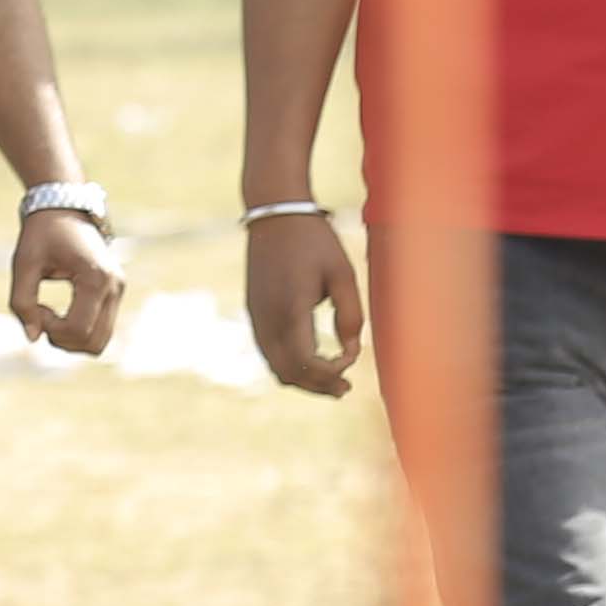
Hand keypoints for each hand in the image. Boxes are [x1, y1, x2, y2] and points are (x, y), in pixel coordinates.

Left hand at [11, 203, 127, 355]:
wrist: (63, 208)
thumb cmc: (41, 234)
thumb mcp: (23, 265)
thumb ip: (22, 303)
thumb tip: (32, 339)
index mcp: (96, 277)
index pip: (78, 330)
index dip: (51, 330)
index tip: (35, 309)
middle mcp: (114, 286)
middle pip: (94, 343)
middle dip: (62, 340)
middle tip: (40, 316)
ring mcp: (118, 290)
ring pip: (100, 341)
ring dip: (70, 340)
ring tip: (48, 315)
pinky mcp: (114, 293)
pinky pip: (100, 330)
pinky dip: (78, 332)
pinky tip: (59, 314)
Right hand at [247, 210, 366, 395]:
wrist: (274, 215)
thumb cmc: (315, 241)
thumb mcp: (343, 274)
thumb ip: (351, 315)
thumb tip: (352, 351)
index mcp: (290, 309)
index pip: (306, 362)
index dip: (330, 373)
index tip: (351, 364)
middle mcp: (267, 319)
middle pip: (289, 373)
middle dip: (317, 386)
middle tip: (344, 390)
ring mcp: (256, 318)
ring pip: (276, 367)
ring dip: (303, 379)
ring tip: (330, 381)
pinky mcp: (254, 314)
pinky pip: (269, 352)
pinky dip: (290, 365)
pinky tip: (310, 361)